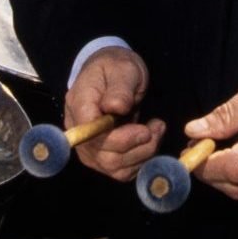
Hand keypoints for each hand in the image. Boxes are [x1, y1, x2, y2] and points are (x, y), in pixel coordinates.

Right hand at [62, 46, 163, 181]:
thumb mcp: (122, 68)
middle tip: (157, 127)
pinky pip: (120, 171)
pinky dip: (140, 162)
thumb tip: (116, 107)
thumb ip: (119, 88)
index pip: (91, 135)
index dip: (120, 139)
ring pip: (114, 168)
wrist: (112, 74)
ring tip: (157, 130)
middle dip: (138, 148)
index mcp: (79, 105)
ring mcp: (89, 147)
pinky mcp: (102, 157)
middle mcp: (79, 131)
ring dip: (143, 154)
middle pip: (104, 156)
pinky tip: (150, 142)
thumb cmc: (116, 67)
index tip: (145, 130)